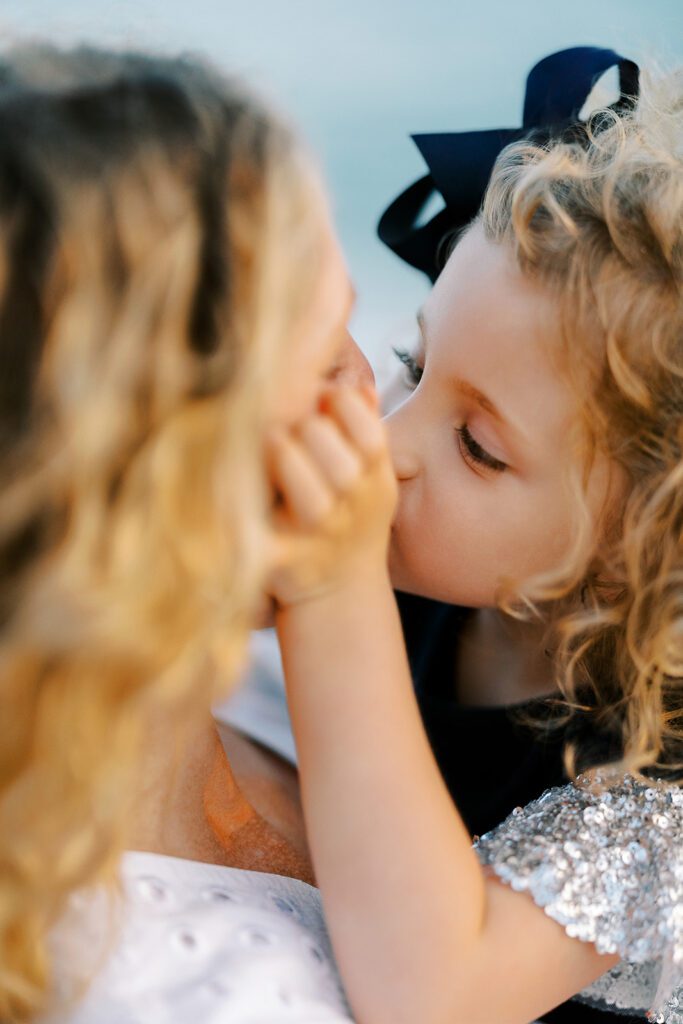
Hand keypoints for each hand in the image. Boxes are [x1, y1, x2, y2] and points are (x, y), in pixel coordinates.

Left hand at [266, 385, 396, 606]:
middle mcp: (352, 513)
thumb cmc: (350, 522)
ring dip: (289, 463)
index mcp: (375, 485)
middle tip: (289, 422)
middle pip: (343, 468)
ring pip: (314, 502)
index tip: (323, 394)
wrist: (342, 595)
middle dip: (313, 431)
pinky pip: (268, 552)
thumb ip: (366, 432)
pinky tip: (233, 504)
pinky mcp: (284, 565)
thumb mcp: (371, 480)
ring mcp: (318, 541)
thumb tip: (359, 386)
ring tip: (268, 441)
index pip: (372, 439)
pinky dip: (249, 535)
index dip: (346, 408)